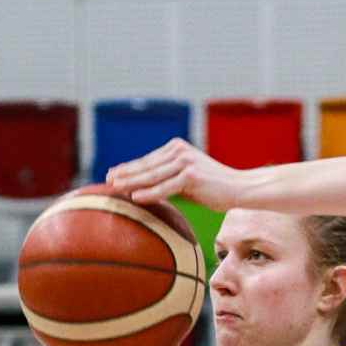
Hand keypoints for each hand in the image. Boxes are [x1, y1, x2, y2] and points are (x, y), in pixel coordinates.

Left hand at [108, 140, 242, 213]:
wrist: (239, 188)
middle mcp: (179, 151)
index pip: (148, 160)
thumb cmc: (213, 187)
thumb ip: (168, 179)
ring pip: (152, 176)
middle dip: (125, 174)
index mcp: (176, 148)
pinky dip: (149, 193)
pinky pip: (165, 187)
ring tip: (114, 188)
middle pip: (146, 166)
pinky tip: (135, 197)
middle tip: (106, 180)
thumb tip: (145, 190)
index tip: (111, 174)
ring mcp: (185, 162)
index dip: (129, 168)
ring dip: (131, 182)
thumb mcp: (187, 180)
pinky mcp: (191, 176)